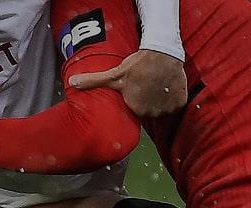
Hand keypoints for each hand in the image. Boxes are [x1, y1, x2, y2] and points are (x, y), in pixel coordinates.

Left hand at [69, 49, 187, 117]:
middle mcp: (152, 112)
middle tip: (147, 83)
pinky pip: (176, 104)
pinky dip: (174, 96)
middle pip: (150, 109)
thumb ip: (94, 81)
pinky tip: (167, 85)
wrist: (162, 51)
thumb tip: (71, 83)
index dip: (136, 97)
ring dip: (161, 98)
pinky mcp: (180, 102)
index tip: (137, 86)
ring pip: (163, 107)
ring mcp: (167, 108)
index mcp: (136, 108)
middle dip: (148, 98)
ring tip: (157, 83)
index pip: (136, 108)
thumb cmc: (136, 63)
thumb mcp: (115, 74)